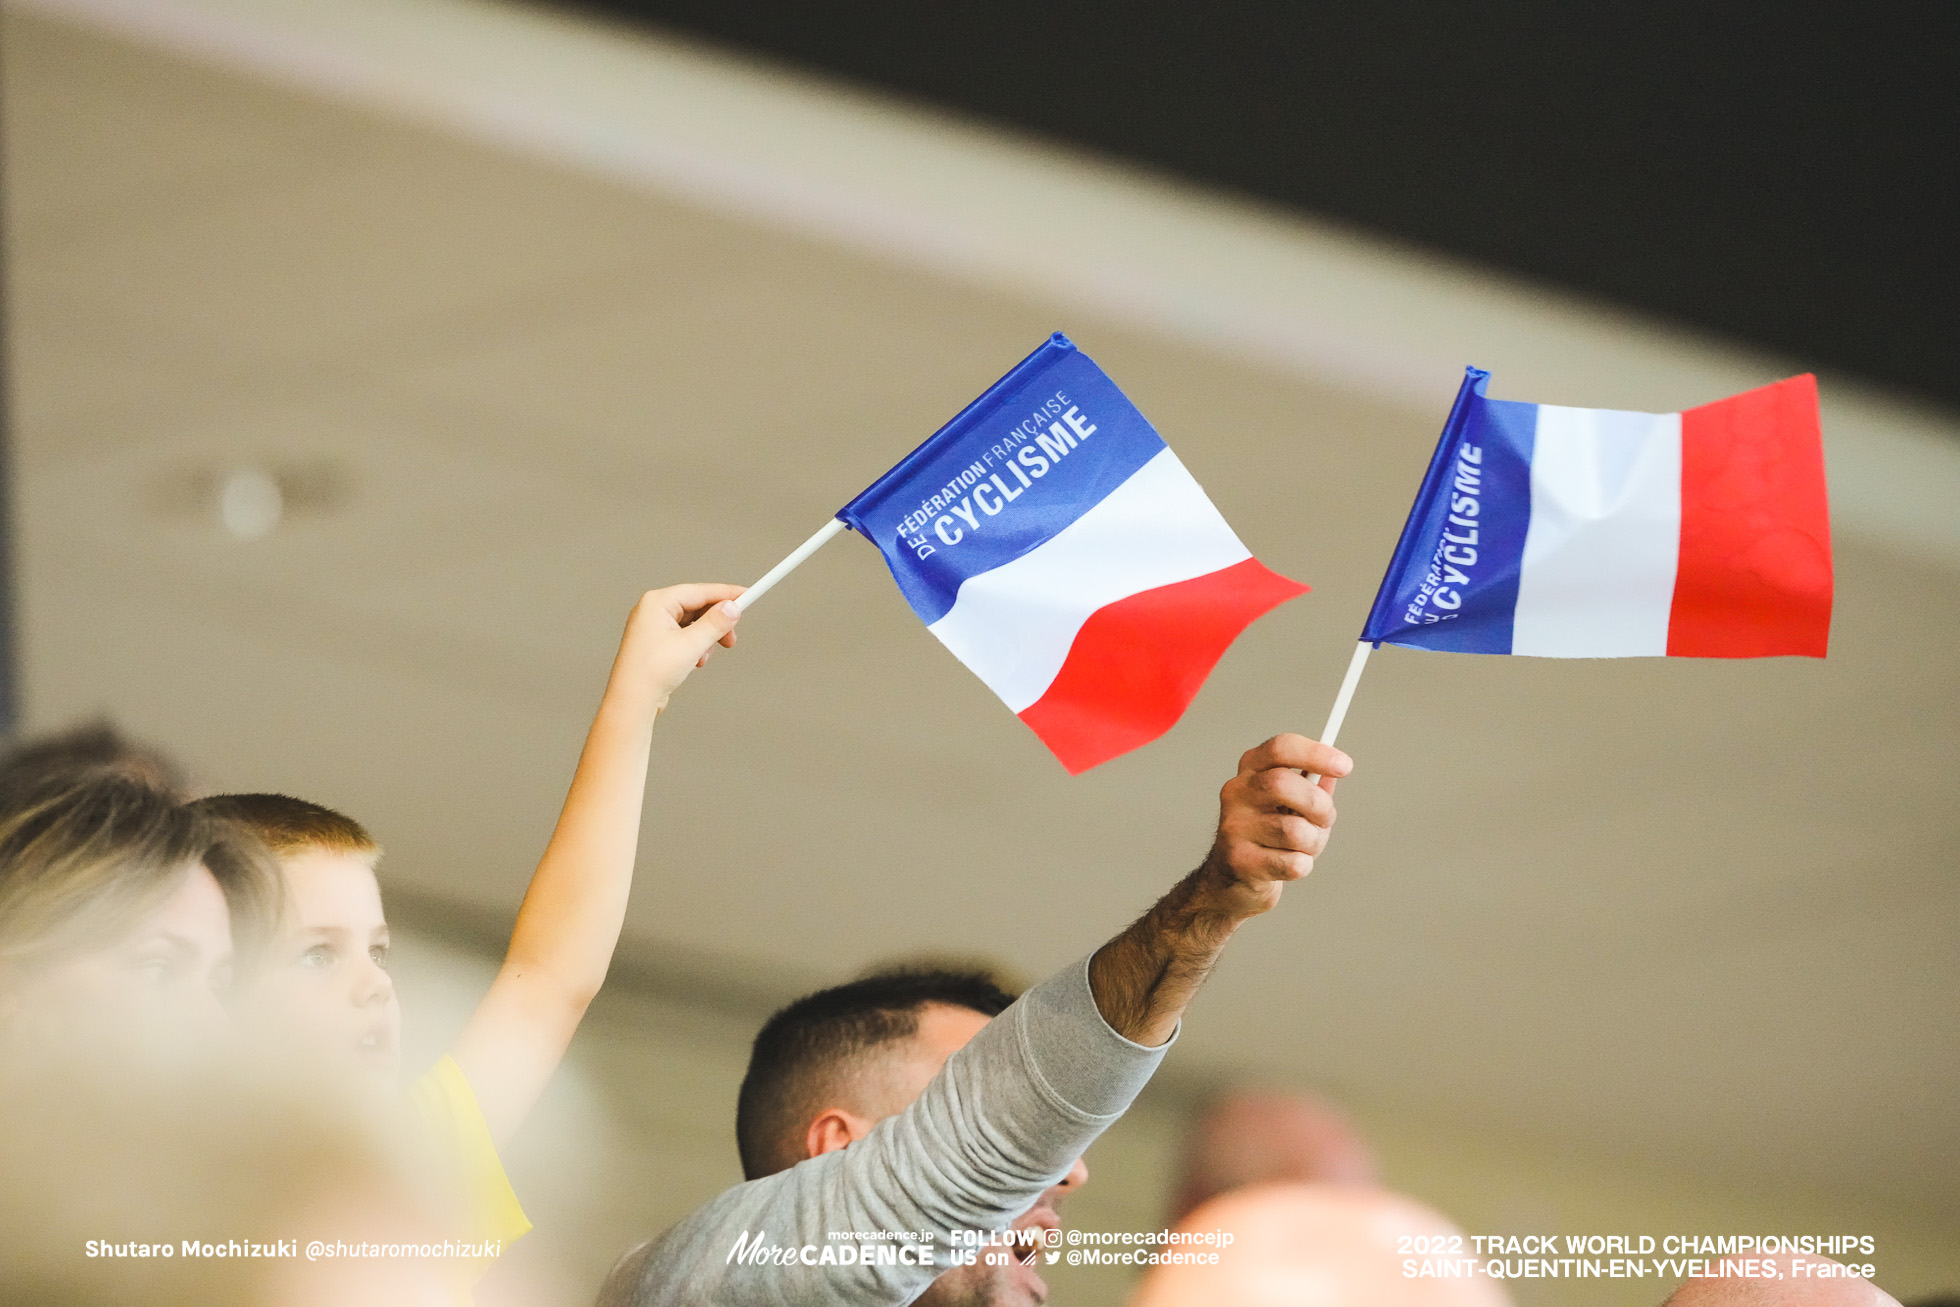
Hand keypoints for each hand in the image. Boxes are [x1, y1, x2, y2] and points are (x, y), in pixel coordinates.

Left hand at [611, 583, 744, 713]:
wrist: (632, 702)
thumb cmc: (650, 672)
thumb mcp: (691, 645)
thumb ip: (715, 623)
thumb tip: (732, 607)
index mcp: (656, 603)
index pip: (699, 591)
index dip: (725, 594)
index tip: (746, 595)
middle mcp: (653, 610)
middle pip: (697, 607)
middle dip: (716, 623)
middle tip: (731, 636)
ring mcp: (653, 627)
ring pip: (693, 623)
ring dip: (706, 638)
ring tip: (705, 656)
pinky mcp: (657, 643)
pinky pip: (685, 636)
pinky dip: (696, 646)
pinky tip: (695, 661)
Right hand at [1195, 734, 1350, 919]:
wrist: (1233, 880)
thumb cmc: (1268, 836)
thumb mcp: (1289, 804)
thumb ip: (1311, 786)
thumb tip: (1334, 772)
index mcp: (1250, 770)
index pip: (1280, 748)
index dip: (1315, 753)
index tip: (1345, 765)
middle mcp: (1236, 792)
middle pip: (1283, 784)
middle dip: (1319, 805)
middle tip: (1326, 818)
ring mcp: (1234, 826)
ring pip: (1294, 830)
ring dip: (1313, 842)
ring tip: (1304, 847)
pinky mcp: (1239, 861)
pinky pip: (1292, 863)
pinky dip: (1303, 866)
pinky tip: (1288, 864)